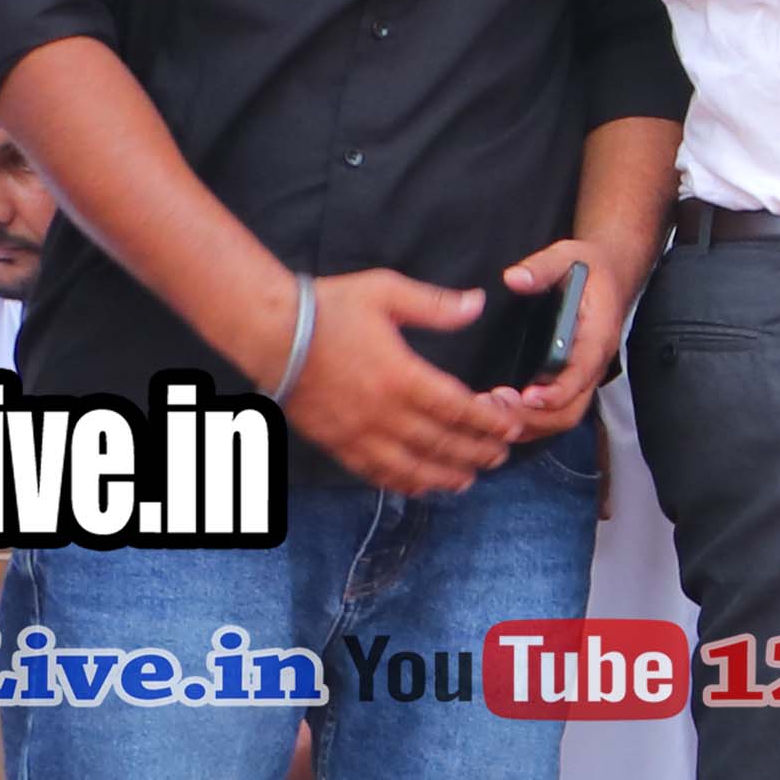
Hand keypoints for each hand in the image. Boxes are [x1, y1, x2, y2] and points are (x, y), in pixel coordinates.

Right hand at [274, 270, 526, 496]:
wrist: (268, 331)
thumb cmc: (327, 308)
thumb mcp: (386, 292)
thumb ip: (434, 305)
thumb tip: (477, 303)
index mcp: (402, 376)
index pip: (458, 409)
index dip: (489, 422)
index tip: (511, 427)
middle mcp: (384, 412)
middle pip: (442, 444)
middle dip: (477, 452)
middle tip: (500, 457)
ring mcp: (358, 432)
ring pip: (412, 467)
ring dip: (445, 476)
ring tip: (468, 480)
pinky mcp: (335, 443)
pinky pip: (374, 472)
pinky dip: (401, 483)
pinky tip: (418, 487)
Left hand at [497, 231, 639, 441]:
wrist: (612, 273)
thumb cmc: (590, 268)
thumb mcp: (567, 256)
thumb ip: (541, 268)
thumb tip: (515, 278)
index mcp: (596, 336)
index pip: (581, 373)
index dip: (556, 391)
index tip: (526, 397)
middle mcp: (593, 364)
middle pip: (570, 410)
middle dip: (533, 418)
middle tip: (492, 406)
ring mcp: (583, 376)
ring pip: (562, 418)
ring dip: (527, 423)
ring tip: (488, 411)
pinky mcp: (571, 381)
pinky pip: (555, 413)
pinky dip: (529, 421)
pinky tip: (498, 413)